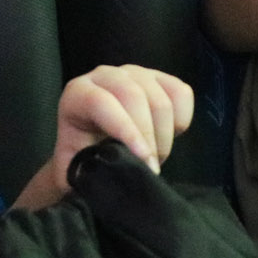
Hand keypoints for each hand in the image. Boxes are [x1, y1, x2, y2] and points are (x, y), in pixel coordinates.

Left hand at [15, 66, 194, 209]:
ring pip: (161, 100)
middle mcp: (106, 75)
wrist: (97, 147)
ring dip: (164, 137)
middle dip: (149, 139)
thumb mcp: (76, 170)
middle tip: (150, 168)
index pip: (102, 103)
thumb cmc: (84, 160)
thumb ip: (83, 178)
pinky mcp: (160, 78)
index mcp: (77, 93)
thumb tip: (103, 184)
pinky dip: (180, 121)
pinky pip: (182, 94)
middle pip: (136, 96)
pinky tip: (166, 137)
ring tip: (153, 158)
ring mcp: (136, 73)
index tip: (145, 161)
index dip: (126, 131)